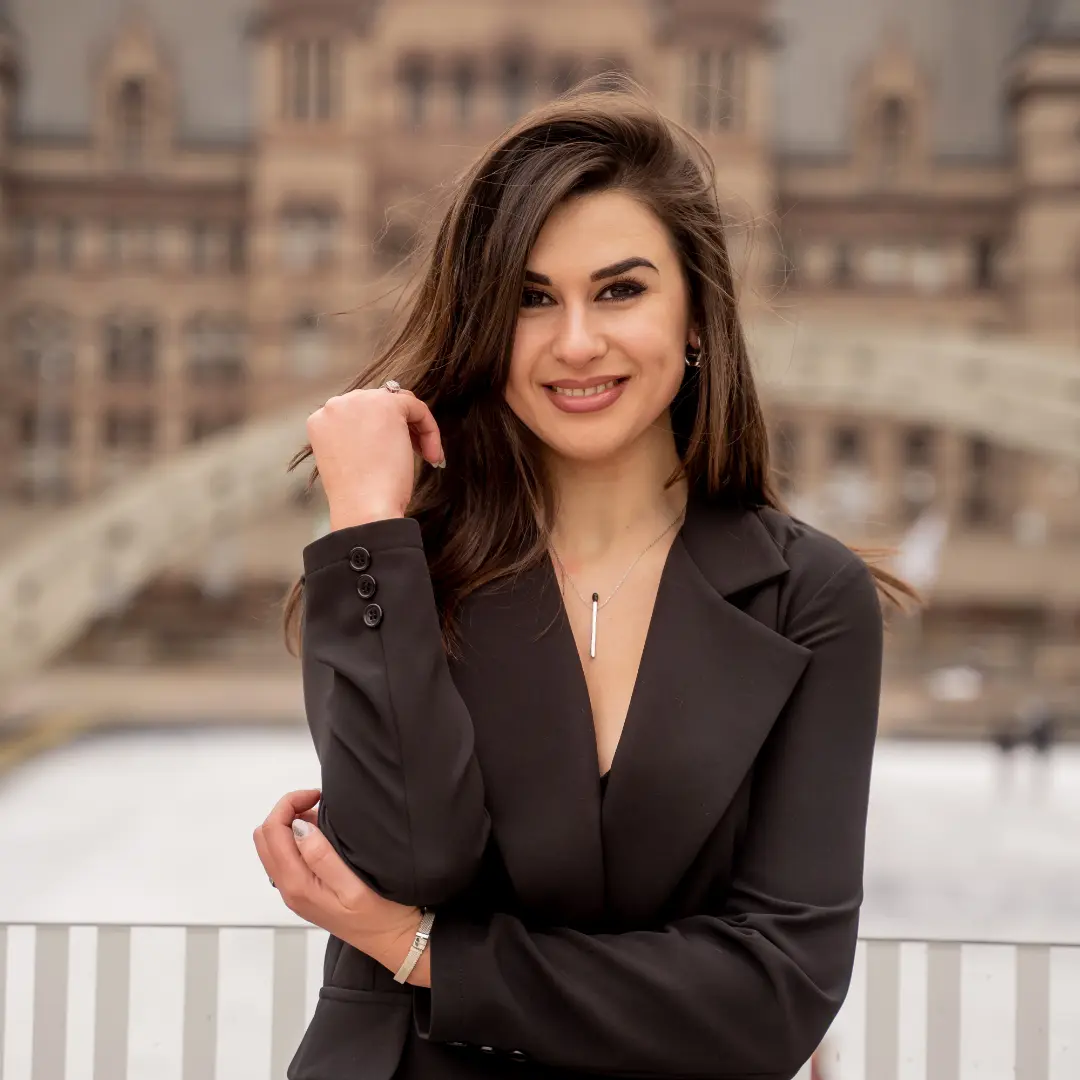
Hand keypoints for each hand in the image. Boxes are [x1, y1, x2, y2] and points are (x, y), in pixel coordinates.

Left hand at [252, 790, 428, 981]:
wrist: (391, 940)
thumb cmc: (380, 914)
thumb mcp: (353, 884)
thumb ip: (322, 856)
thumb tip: (298, 827)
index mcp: (297, 884)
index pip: (272, 831)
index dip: (289, 804)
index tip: (317, 795)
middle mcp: (289, 888)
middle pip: (266, 836)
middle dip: (286, 811)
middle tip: (318, 803)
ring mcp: (295, 890)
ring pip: (274, 845)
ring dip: (292, 823)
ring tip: (325, 818)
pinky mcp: (304, 890)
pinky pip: (287, 855)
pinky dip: (298, 837)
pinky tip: (325, 836)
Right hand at [307, 387, 445, 529]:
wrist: (364, 508)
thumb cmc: (359, 496)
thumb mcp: (350, 460)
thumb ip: (358, 438)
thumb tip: (384, 429)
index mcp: (321, 421)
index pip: (358, 414)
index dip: (381, 432)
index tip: (393, 455)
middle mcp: (335, 405)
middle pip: (378, 404)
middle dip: (399, 428)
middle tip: (416, 454)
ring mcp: (358, 401)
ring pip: (399, 404)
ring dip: (415, 429)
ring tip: (426, 456)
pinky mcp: (386, 404)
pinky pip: (416, 407)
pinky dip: (429, 429)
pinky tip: (431, 454)